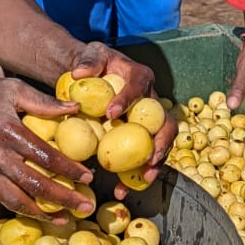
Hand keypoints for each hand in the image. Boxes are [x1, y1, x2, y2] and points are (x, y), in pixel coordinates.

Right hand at [0, 75, 95, 223]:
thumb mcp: (11, 89)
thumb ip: (43, 102)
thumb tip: (75, 108)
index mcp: (6, 130)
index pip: (45, 156)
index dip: (69, 170)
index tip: (88, 178)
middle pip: (33, 184)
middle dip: (63, 199)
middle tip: (85, 206)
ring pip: (13, 199)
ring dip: (41, 213)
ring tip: (63, 219)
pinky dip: (16, 205)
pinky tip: (34, 209)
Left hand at [69, 43, 178, 188]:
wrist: (93, 79)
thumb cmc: (94, 65)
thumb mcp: (91, 54)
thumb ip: (88, 61)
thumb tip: (79, 73)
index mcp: (140, 77)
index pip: (138, 88)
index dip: (127, 100)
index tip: (110, 113)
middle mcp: (150, 101)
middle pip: (165, 122)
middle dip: (161, 142)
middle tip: (149, 158)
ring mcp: (147, 122)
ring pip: (160, 144)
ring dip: (155, 163)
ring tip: (145, 179)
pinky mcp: (138, 138)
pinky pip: (141, 158)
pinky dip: (134, 175)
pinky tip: (121, 190)